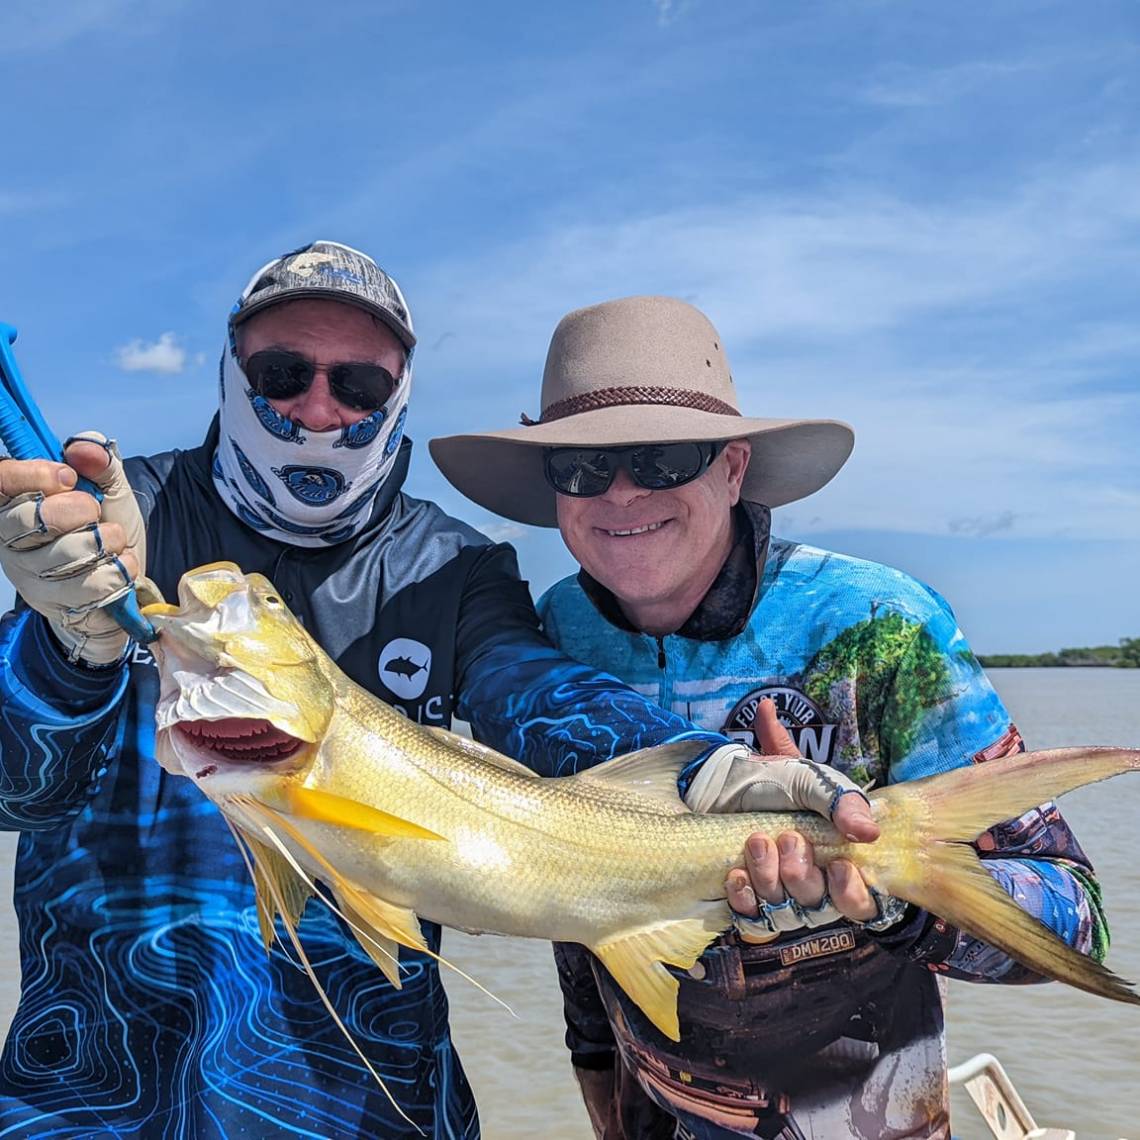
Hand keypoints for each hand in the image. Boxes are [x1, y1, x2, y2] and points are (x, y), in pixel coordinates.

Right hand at [0, 432, 145, 663]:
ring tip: (113, 542)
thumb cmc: (108, 530)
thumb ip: (100, 464)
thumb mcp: (110, 491)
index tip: (69, 476)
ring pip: (68, 551)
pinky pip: (91, 583)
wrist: (127, 582)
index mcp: (14, 506)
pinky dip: (119, 570)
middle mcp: (11, 542)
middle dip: (79, 509)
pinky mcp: (55, 604)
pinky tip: (118, 567)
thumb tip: (84, 448)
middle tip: (95, 513)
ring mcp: (30, 576)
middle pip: (33, 517)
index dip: (31, 474)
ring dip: (107, 541)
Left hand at [688, 700, 896, 940]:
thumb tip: (870, 834)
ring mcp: (779, 896)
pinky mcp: (747, 899)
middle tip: (788, 837)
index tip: (838, 866)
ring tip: (758, 841)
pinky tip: (737, 874)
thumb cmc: (778, 781)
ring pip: (784, 915)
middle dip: (801, 875)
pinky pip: (750, 919)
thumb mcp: (814, 782)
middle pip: (818, 910)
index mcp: (839, 864)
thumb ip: (844, 804)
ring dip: (769, 879)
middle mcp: (812, 887)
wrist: (726, 778)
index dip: (851, 894)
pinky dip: (744, 898)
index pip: (860, 904)